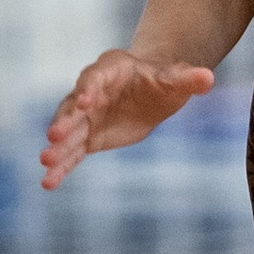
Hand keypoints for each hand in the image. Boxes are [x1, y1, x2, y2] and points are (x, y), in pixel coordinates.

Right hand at [39, 47, 215, 187]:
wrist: (152, 92)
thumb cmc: (163, 79)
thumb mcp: (176, 79)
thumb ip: (188, 78)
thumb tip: (208, 78)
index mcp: (110, 69)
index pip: (95, 77)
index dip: (89, 89)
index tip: (85, 102)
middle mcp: (90, 91)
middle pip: (73, 106)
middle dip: (65, 120)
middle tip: (53, 135)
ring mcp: (86, 116)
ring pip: (69, 132)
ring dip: (57, 147)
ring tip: (45, 163)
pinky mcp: (89, 138)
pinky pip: (73, 153)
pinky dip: (62, 167)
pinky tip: (48, 184)